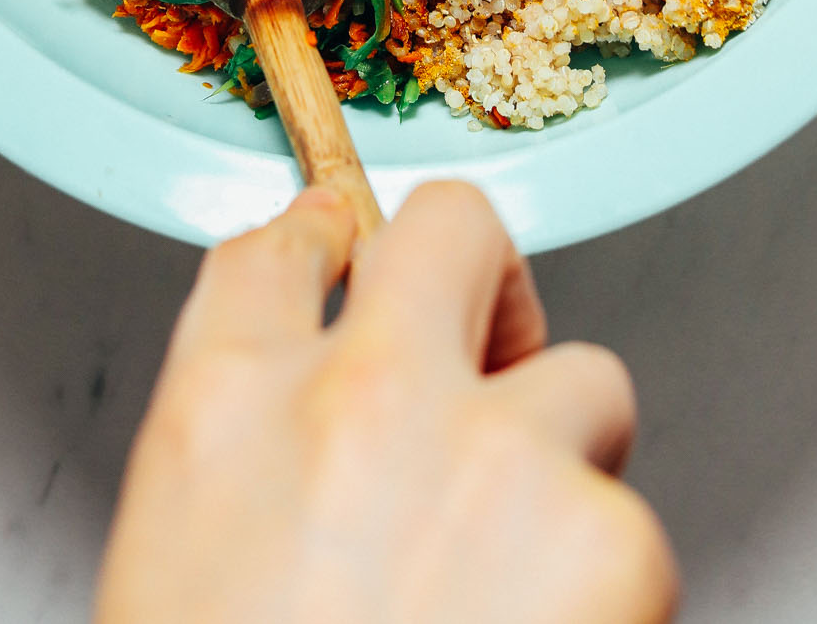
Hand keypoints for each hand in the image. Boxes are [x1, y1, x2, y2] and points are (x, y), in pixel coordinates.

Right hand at [96, 181, 677, 623]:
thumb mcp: (184, 572)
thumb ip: (250, 472)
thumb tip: (324, 423)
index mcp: (220, 413)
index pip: (276, 249)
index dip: (324, 242)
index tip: (347, 247)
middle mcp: (357, 397)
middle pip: (450, 230)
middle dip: (480, 279)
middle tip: (494, 344)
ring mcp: (489, 452)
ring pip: (585, 380)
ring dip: (563, 463)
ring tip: (518, 591)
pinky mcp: (608, 536)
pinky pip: (632, 521)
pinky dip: (610, 596)